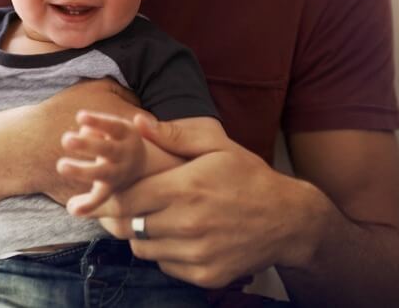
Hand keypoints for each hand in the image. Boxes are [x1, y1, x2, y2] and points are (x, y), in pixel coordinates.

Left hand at [26, 78, 142, 204]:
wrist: (144, 164)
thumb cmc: (118, 137)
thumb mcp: (116, 126)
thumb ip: (99, 126)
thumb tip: (83, 130)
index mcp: (127, 133)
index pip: (113, 126)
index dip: (98, 121)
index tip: (79, 115)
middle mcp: (124, 153)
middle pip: (106, 149)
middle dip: (87, 144)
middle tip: (65, 139)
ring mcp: (118, 172)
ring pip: (101, 173)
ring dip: (81, 170)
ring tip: (61, 165)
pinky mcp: (111, 188)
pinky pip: (100, 198)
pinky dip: (87, 205)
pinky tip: (72, 208)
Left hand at [86, 116, 322, 288]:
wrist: (289, 220)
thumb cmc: (249, 176)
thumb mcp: (217, 145)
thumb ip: (175, 134)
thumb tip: (138, 122)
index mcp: (187, 188)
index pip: (128, 198)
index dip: (114, 196)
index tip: (109, 192)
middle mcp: (189, 224)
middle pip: (130, 226)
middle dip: (125, 216)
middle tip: (129, 206)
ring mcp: (197, 254)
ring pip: (144, 249)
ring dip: (143, 235)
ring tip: (158, 218)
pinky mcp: (206, 275)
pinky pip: (166, 266)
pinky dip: (165, 253)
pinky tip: (179, 237)